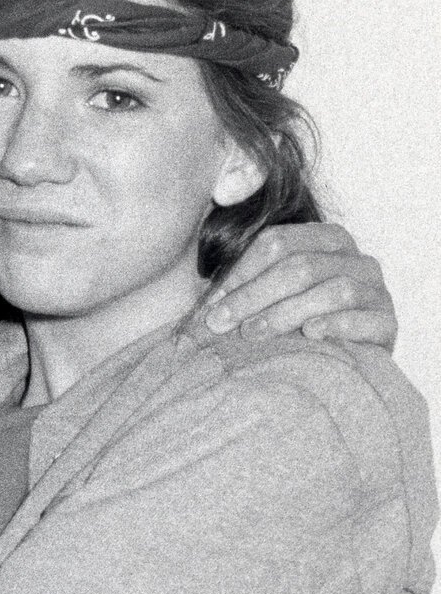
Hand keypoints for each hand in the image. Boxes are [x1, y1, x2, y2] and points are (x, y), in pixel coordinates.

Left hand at [203, 222, 395, 347]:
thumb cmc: (297, 320)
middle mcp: (356, 258)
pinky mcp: (388, 323)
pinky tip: (309, 335)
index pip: (278, 243)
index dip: (240, 272)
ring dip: (285, 313)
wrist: (345, 355)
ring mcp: (377, 290)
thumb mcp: (271, 293)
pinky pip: (364, 318)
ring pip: (332, 291)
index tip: (211, 303)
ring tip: (252, 334)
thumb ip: (245, 279)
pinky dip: (335, 325)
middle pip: (300, 267)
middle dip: (253, 296)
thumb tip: (205, 283)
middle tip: (220, 323)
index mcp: (326, 239)